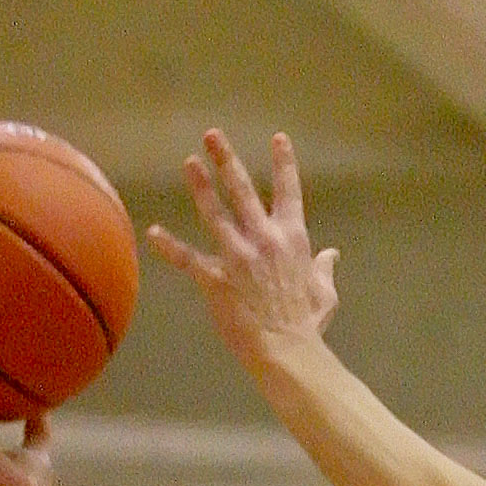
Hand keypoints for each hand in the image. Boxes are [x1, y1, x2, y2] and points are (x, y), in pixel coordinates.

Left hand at [147, 131, 339, 361]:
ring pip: (215, 213)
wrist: (287, 350)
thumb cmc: (308, 323)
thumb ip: (324, 268)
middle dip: (227, 160)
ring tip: (188, 162)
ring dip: (200, 186)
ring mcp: (238, 256)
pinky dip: (169, 246)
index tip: (278, 139)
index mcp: (293, 239)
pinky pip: (188, 259)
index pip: (289, 192)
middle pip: (243, 190)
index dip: (284, 163)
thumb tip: (332, 254)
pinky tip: (153, 232)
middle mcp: (264, 239)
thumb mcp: (325, 292)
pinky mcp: (215, 277)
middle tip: (212, 134)